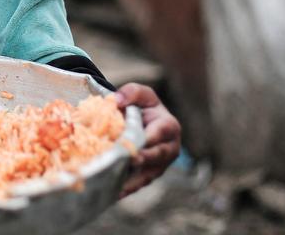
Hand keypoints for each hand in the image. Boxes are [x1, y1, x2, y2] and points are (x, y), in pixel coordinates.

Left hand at [115, 82, 180, 196]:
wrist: (141, 120)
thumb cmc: (142, 105)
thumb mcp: (140, 94)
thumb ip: (132, 92)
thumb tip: (116, 100)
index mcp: (169, 126)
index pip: (160, 133)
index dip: (149, 138)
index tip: (136, 143)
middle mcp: (169, 148)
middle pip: (157, 155)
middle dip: (144, 159)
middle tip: (130, 161)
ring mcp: (161, 164)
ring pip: (149, 173)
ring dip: (135, 179)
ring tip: (119, 185)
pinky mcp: (150, 174)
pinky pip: (140, 182)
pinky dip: (129, 187)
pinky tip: (115, 192)